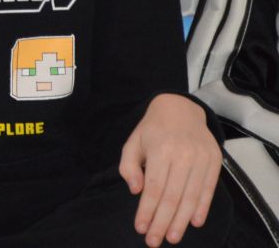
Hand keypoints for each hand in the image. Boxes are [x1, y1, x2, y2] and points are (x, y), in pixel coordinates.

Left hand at [120, 93, 220, 246]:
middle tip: (154, 241)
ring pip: (191, 196)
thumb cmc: (152, 130)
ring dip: (181, 221)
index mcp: (160, 149)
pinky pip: (209, 189)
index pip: (153, 188)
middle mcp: (182, 154)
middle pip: (172, 196)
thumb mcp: (132, 142)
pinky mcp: (214, 161)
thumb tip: (136, 192)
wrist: (180, 109)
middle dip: (162, 222)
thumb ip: (128, 166)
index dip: (147, 211)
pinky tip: (193, 223)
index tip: (140, 228)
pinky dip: (202, 208)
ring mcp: (201, 158)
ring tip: (172, 237)